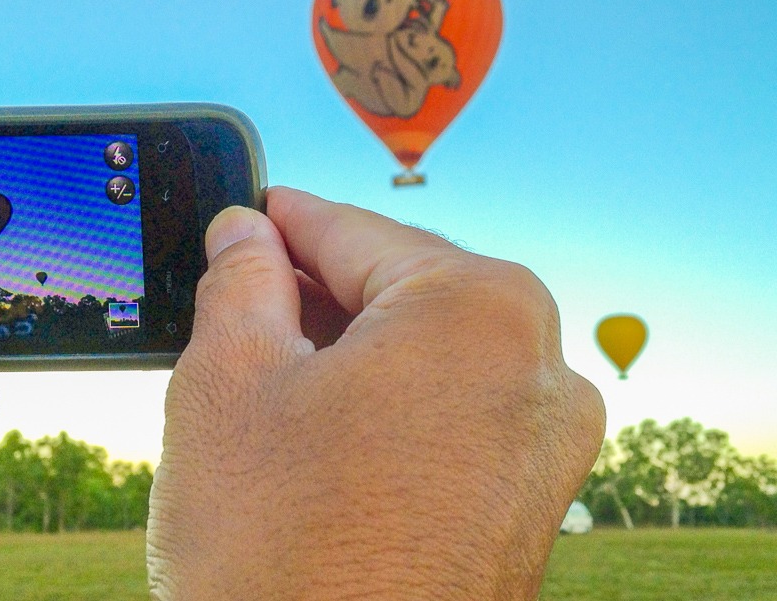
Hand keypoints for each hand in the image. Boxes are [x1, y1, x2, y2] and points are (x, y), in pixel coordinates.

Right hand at [148, 187, 604, 599]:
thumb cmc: (280, 558)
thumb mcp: (229, 382)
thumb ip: (240, 282)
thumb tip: (243, 236)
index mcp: (479, 310)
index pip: (357, 231)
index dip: (284, 220)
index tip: (245, 218)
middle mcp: (540, 368)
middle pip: (405, 290)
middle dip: (318, 288)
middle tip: (240, 292)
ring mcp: (548, 446)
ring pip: (432, 354)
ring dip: (354, 349)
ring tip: (271, 365)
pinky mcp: (532, 506)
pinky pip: (456, 416)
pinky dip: (393, 404)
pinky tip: (324, 425)